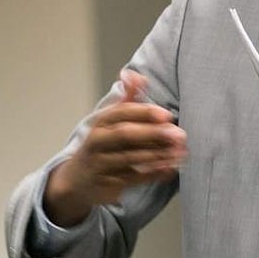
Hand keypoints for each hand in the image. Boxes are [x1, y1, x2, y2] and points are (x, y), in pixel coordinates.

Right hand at [42, 70, 187, 225]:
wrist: (78, 179)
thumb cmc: (101, 144)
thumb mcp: (109, 120)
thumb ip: (126, 98)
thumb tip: (132, 73)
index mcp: (100, 123)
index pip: (120, 113)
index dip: (144, 113)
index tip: (167, 115)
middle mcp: (97, 142)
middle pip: (125, 135)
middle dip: (153, 134)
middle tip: (179, 135)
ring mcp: (101, 164)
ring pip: (131, 158)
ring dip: (158, 155)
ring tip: (181, 152)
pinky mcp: (108, 184)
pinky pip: (133, 179)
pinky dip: (153, 175)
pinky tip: (171, 169)